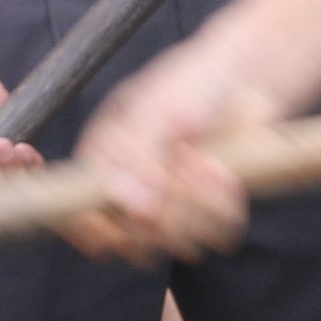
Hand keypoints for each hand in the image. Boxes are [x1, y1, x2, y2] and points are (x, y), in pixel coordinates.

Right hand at [61, 53, 274, 260]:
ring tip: (209, 163)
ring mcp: (169, 207)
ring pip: (176, 243)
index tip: (117, 233)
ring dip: (200, 205)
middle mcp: (130, 190)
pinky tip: (227, 176)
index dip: (90, 230)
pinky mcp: (206, 214)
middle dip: (165, 210)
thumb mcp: (158, 110)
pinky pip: (213, 238)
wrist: (246, 78)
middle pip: (132, 239)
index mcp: (101, 161)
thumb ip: (139, 156)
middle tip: (184, 163)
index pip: (75, 213)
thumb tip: (130, 206)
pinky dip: (225, 210)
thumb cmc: (192, 84)